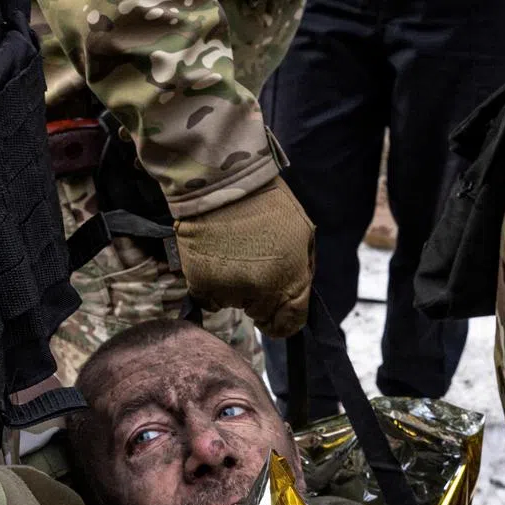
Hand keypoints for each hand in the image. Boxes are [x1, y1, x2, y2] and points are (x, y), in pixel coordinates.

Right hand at [174, 177, 314, 337]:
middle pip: (261, 316)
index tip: (278, 313)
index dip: (285, 321)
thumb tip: (296, 298)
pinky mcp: (201, 285)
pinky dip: (212, 285)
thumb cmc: (269, 203)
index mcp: (288, 281)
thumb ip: (303, 271)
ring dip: (236, 289)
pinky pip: (210, 298)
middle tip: (254, 267)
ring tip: (234, 254)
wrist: (223, 180)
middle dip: (261, 300)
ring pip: (234, 305)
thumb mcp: (303, 234)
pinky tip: (216, 258)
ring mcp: (228, 290)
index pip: (289, 325)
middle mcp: (259, 292)